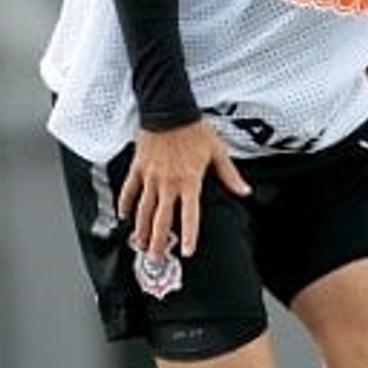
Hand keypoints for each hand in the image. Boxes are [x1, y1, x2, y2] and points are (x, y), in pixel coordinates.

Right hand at [117, 119, 252, 257]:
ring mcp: (151, 177)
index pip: (190, 216)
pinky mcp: (139, 168)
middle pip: (162, 219)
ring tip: (139, 244)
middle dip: (159, 242)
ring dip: (141, 229)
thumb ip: (230, 175)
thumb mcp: (217, 152)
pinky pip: (129, 190)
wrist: (169, 109)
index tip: (187, 252)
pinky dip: (125, 204)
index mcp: (189, 182)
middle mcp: (169, 183)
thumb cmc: (194, 128)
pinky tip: (123, 216)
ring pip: (144, 209)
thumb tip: (244, 191)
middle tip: (155, 258)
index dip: (189, 235)